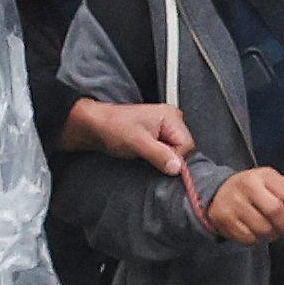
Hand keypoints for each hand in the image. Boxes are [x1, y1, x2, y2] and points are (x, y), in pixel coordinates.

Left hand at [62, 99, 193, 175]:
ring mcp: (165, 127)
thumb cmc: (113, 128)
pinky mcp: (159, 135)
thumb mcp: (137, 143)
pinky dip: (158, 156)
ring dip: (161, 157)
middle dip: (168, 157)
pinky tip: (145, 153)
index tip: (158, 160)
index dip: (174, 157)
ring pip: (175, 151)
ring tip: (144, 152)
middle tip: (148, 154)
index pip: (187, 145)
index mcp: (171, 116)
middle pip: (183, 148)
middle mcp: (172, 119)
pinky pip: (167, 151)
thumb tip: (177, 167)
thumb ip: (159, 155)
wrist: (96, 126)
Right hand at [205, 167, 283, 244]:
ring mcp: (234, 203)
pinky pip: (249, 239)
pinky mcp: (224, 220)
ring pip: (263, 229)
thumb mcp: (272, 187)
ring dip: (272, 236)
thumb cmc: (252, 191)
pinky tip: (255, 232)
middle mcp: (247, 187)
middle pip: (276, 212)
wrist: (218, 192)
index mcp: (263, 176)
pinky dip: (257, 240)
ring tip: (270, 231)